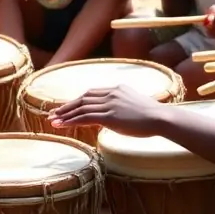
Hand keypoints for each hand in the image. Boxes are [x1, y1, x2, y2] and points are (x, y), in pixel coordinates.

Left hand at [48, 83, 166, 136]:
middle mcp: (110, 93)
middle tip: (54, 113)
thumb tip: (116, 115)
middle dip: (67, 106)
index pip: (91, 94)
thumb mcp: (135, 104)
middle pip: (82, 98)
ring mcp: (109, 104)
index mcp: (116, 88)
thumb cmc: (153, 115)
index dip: (77, 101)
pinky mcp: (109, 116)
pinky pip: (85, 117)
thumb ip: (122, 106)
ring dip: (65, 115)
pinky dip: (71, 121)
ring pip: (81, 108)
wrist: (161, 118)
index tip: (67, 107)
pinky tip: (63, 125)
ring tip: (53, 121)